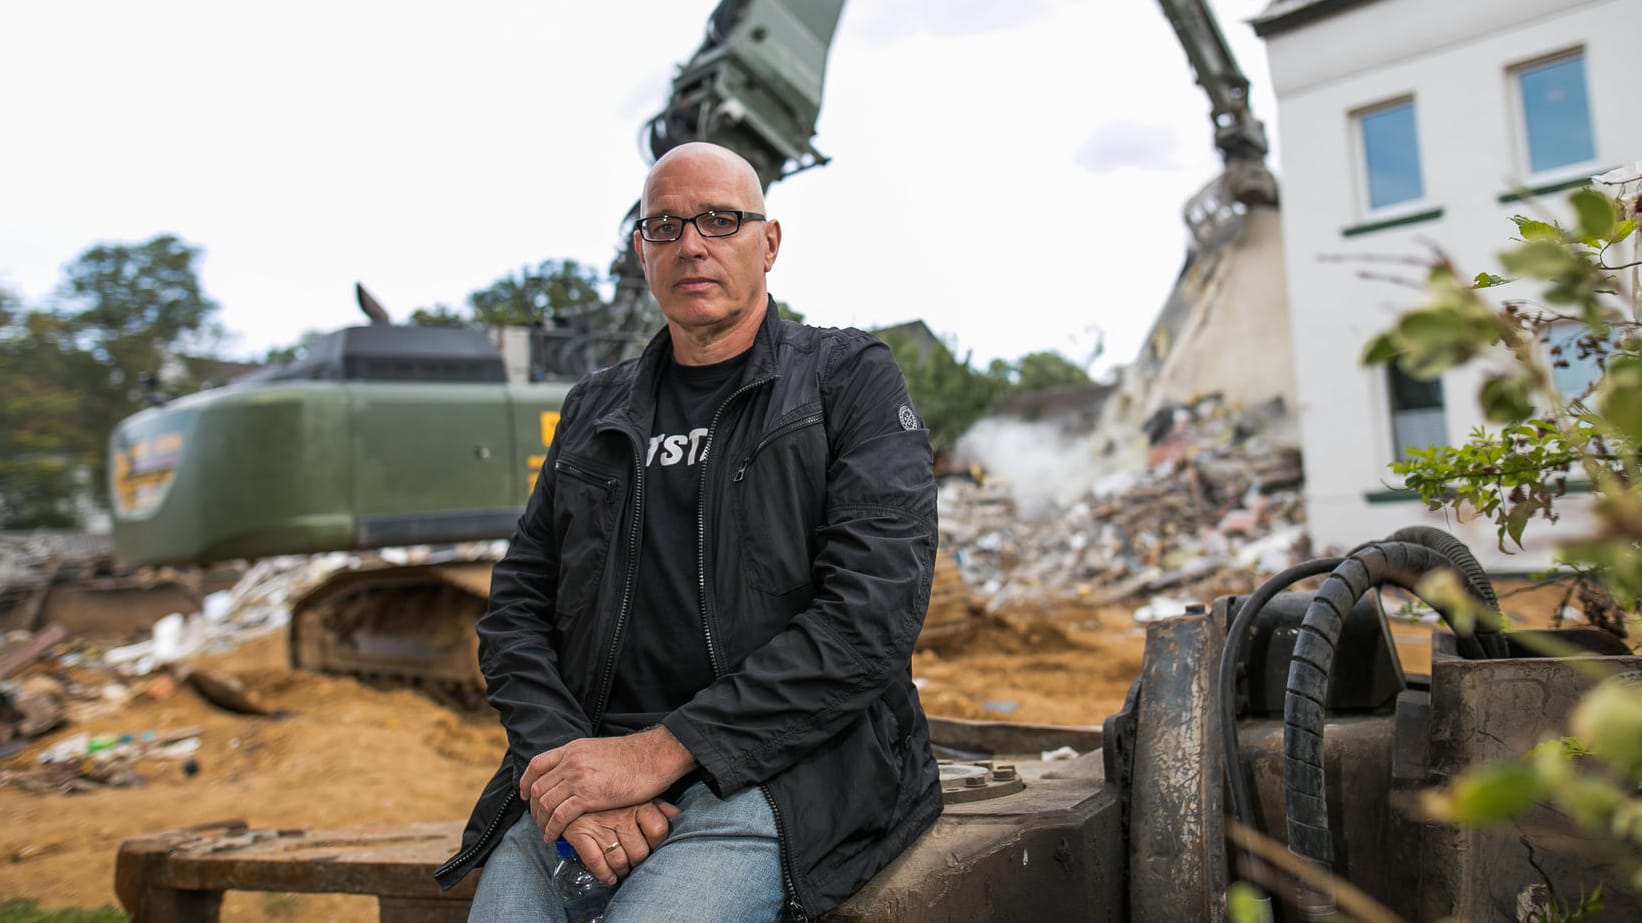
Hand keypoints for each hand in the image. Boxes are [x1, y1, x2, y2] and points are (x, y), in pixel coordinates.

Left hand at [520, 726, 696, 842]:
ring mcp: (578, 778)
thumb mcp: (599, 750)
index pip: (537, 764)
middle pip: (538, 786)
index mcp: (573, 749)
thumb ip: (583, 759)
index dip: (526, 782)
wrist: (654, 756)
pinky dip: (552, 828)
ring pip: (545, 802)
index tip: (526, 795)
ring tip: (545, 832)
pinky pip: (560, 815)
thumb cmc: (634, 756)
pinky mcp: (588, 796)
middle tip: (538, 820)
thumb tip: (575, 772)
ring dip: (541, 821)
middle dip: (533, 807)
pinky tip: (553, 836)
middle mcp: (571, 761)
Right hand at [561, 800, 681, 884]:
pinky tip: (608, 877)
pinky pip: (595, 862)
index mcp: (638, 802)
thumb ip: (658, 805)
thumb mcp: (635, 792)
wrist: (572, 781)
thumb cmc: (610, 791)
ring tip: (621, 869)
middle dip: (637, 862)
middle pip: (639, 851)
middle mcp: (621, 814)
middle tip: (634, 862)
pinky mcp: (579, 833)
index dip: (657, 844)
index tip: (651, 847)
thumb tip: (677, 815)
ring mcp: (600, 825)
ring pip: (619, 860)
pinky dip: (604, 874)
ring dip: (622, 871)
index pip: (659, 830)